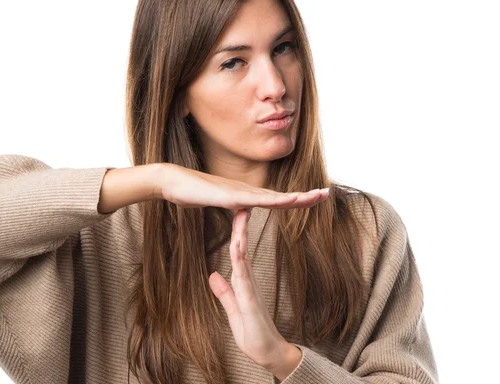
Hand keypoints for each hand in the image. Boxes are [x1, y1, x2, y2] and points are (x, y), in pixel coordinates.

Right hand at [155, 163, 328, 209]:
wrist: (172, 182)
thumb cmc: (192, 192)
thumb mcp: (219, 204)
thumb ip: (234, 206)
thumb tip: (244, 210)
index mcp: (245, 196)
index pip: (276, 200)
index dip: (296, 200)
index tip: (314, 198)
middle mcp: (247, 192)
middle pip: (281, 196)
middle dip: (305, 196)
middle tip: (327, 193)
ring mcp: (239, 193)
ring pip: (274, 197)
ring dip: (297, 197)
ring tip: (317, 196)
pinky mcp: (230, 196)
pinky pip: (256, 200)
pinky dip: (275, 200)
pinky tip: (289, 200)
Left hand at [207, 207, 323, 371]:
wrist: (269, 354)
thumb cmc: (253, 333)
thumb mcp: (232, 309)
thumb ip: (224, 292)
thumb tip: (213, 275)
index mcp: (243, 280)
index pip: (237, 249)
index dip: (235, 231)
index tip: (233, 212)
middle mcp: (248, 279)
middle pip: (242, 246)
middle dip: (240, 223)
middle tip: (240, 200)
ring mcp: (251, 287)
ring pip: (244, 255)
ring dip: (241, 234)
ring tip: (240, 213)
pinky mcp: (251, 299)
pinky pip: (244, 275)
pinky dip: (240, 258)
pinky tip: (237, 245)